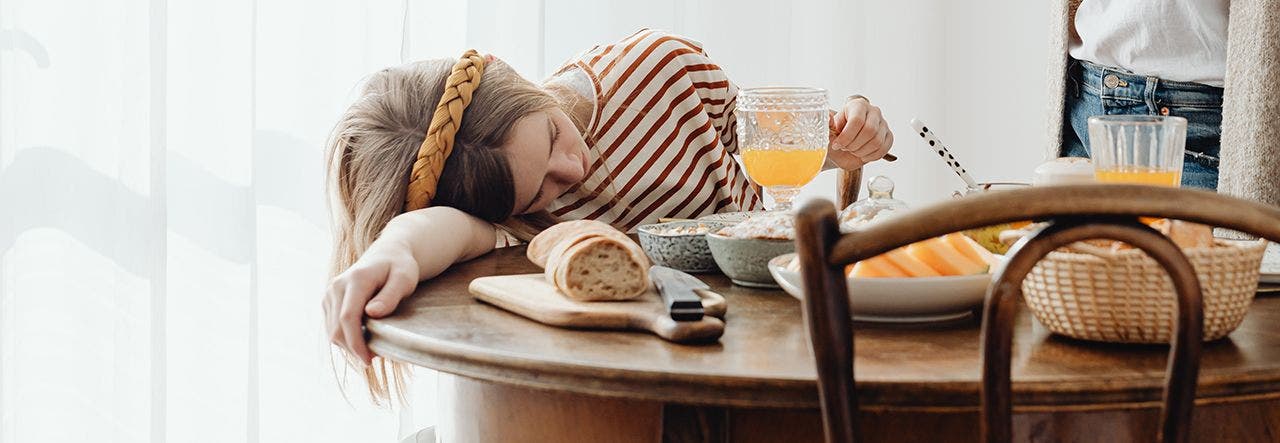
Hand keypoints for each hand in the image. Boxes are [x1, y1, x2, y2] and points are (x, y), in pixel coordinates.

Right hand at [323, 240, 419, 364]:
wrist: (387, 254)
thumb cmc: (400, 267)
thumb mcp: (404, 279)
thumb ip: (390, 296)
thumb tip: (372, 313)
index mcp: (356, 280)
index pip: (348, 317)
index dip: (355, 342)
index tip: (368, 359)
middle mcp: (337, 286)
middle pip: (337, 328)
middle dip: (353, 348)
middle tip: (375, 358)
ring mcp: (330, 293)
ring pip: (332, 331)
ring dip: (349, 345)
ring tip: (372, 349)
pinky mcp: (328, 301)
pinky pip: (332, 327)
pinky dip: (345, 338)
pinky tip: (363, 339)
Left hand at [828, 97, 893, 169]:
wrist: (844, 144)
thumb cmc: (837, 135)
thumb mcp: (829, 129)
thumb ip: (828, 124)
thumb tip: (828, 117)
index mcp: (858, 105)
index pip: (857, 120)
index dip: (846, 136)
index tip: (837, 144)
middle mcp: (873, 112)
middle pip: (869, 131)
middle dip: (854, 145)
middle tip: (845, 148)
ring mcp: (883, 124)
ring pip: (877, 141)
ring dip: (861, 151)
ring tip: (852, 150)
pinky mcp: (889, 136)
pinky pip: (884, 148)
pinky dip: (871, 156)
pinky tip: (862, 154)